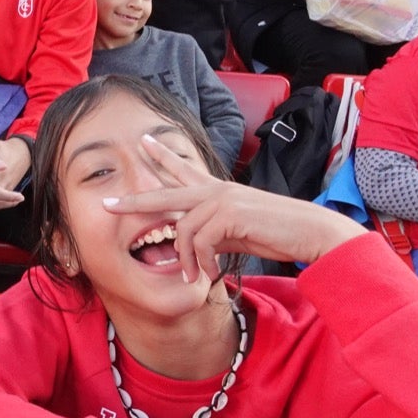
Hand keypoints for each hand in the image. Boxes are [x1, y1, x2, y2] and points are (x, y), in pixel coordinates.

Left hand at [104, 133, 365, 282]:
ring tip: (193, 275)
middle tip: (107, 204)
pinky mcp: (230, 214)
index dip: (160, 156)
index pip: (182, 169)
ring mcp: (222, 200)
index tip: (141, 142)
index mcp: (216, 190)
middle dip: (134, 201)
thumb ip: (211, 232)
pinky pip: (198, 241)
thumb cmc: (276, 234)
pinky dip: (199, 262)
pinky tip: (207, 273)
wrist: (310, 233)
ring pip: (181, 228)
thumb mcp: (235, 233)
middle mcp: (215, 190)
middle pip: (164, 193)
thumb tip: (192, 245)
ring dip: (184, 258)